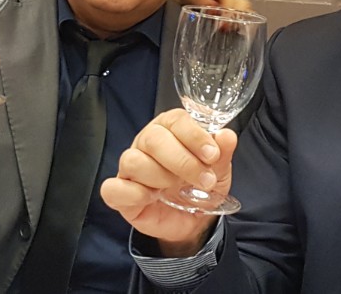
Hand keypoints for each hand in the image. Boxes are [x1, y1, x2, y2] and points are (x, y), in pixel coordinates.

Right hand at [101, 108, 236, 256]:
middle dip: (183, 161)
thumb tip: (227, 135)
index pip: (176, 120)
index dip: (195, 136)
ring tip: (177, 188)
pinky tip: (153, 198)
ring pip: (133, 160)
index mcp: (171, 129)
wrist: (193, 221)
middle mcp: (147, 142)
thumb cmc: (200, 185)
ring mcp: (130, 167)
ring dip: (161, 177)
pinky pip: (113, 188)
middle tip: (204, 179)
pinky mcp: (120, 192)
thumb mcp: (219, 170)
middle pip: (154, 139)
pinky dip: (134, 194)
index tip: (212, 155)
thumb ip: (222, 151)